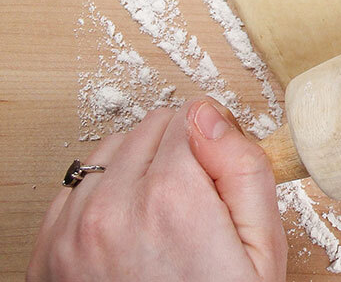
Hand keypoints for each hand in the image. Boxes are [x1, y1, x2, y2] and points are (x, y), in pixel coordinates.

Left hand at [27, 100, 285, 281]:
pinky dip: (101, 196)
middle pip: (148, 130)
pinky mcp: (49, 253)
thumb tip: (208, 115)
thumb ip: (243, 169)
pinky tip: (129, 228)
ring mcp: (72, 233)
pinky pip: (74, 189)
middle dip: (177, 154)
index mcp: (171, 200)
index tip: (220, 180)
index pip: (188, 119)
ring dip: (136, 170)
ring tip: (162, 216)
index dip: (214, 145)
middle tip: (197, 202)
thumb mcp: (262, 247)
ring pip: (107, 154)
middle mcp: (112, 210)